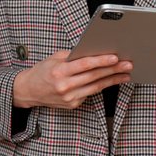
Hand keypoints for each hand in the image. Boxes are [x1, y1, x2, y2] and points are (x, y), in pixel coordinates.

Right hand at [11, 50, 131, 109]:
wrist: (28, 91)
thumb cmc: (42, 71)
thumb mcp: (54, 58)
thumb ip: (72, 56)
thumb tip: (93, 51)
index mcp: (59, 71)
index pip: (84, 65)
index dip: (101, 61)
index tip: (115, 57)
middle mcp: (65, 86)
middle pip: (94, 76)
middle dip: (113, 70)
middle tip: (127, 64)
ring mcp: (69, 97)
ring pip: (96, 87)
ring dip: (112, 80)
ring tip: (125, 73)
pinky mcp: (73, 104)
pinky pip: (90, 93)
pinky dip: (101, 86)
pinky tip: (111, 80)